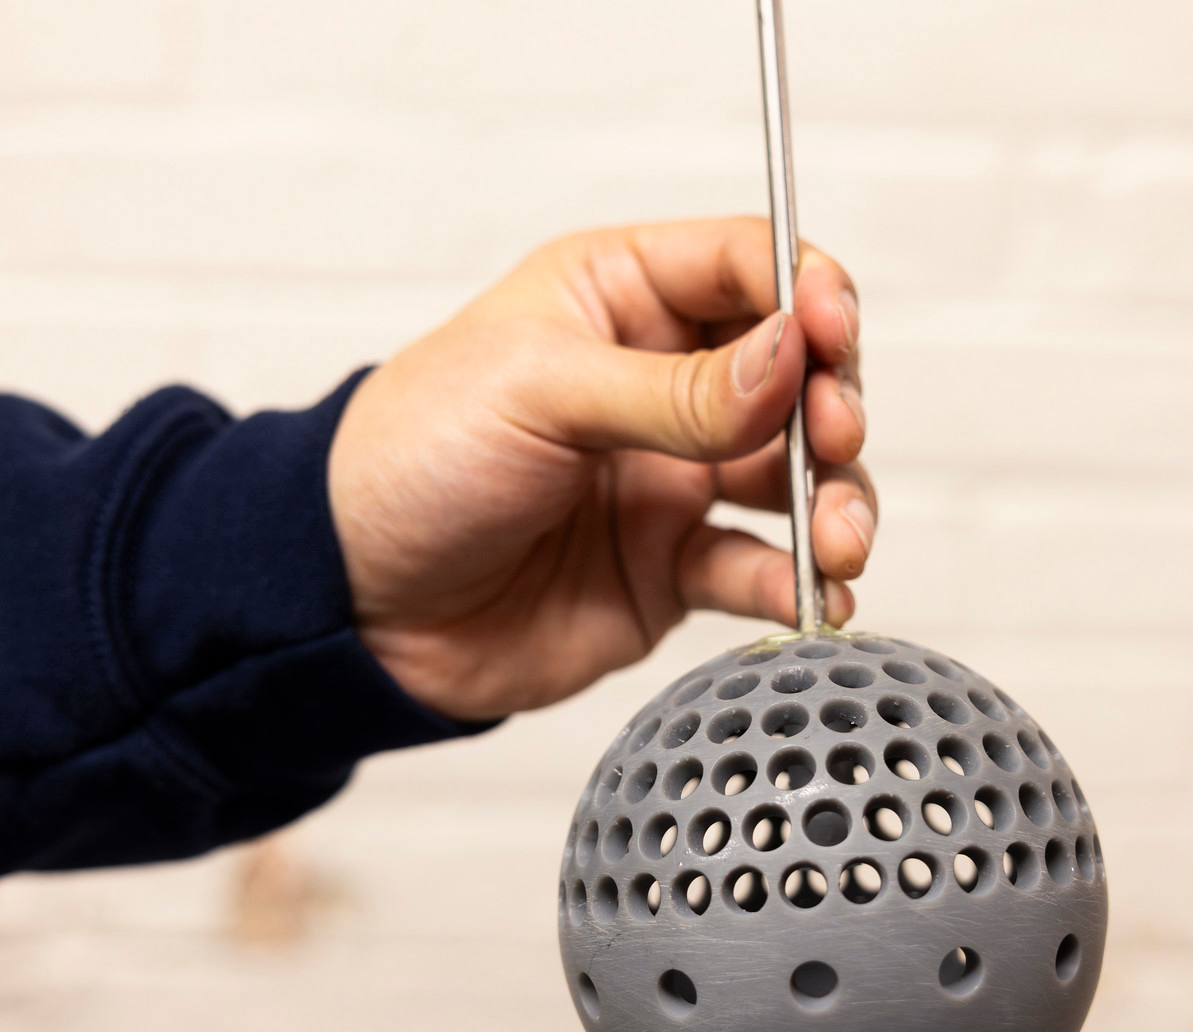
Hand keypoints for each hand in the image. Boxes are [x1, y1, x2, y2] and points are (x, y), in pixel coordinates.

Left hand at [326, 218, 873, 720]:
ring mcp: (675, 479)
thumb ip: (675, 389)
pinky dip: (798, 583)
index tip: (829, 336)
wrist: (355, 604)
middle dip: (834, 406)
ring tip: (835, 541)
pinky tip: (811, 597)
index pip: (751, 266)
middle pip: (799, 374)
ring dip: (837, 504)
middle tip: (833, 438)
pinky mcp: (672, 569)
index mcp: (621, 299)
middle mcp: (664, 384)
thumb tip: (792, 359)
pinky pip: (760, 567)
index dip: (809, 293)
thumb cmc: (412, 460)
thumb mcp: (538, 393)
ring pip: (799, 478)